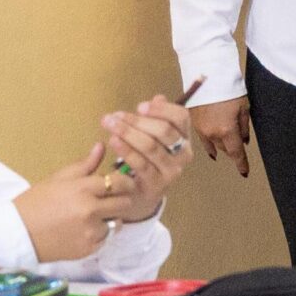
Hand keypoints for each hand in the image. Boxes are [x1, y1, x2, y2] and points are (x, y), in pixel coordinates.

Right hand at [13, 143, 137, 262]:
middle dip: (120, 200)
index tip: (123, 184)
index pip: (119, 182)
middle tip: (110, 201)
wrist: (15, 235)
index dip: (125, 182)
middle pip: (125, 203)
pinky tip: (80, 231)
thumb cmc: (34, 204)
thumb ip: (84, 165)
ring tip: (89, 217)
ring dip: (108, 219)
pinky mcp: (88, 248)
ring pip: (116, 222)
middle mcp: (90, 210)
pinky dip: (97, 235)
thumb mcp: (57, 179)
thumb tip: (101, 146)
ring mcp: (90, 231)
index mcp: (82, 189)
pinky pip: (105, 239)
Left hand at [95, 95, 194, 222]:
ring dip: (127, 132)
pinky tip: (112, 141)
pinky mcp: (156, 185)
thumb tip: (158, 97)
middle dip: (137, 121)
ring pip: (151, 146)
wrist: (140, 197)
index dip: (161, 109)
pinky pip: (140, 163)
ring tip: (109, 124)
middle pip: (164, 131)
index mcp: (186, 138)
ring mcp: (172, 171)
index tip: (140, 106)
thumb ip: (157, 119)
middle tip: (115, 115)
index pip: (181, 117)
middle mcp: (184, 154)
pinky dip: (125, 150)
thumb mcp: (154, 139)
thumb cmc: (147, 162)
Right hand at [190, 97, 250, 178]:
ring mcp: (200, 129)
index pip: (236, 153)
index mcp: (226, 130)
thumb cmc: (229, 89)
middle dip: (231, 151)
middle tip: (238, 154)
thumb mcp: (243, 107)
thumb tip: (244, 141)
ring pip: (213, 145)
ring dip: (221, 147)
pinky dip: (210, 144)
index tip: (244, 173)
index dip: (241, 164)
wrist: (207, 76)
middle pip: (224, 149)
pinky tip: (213, 149)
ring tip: (227, 149)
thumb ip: (244, 127)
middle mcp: (212, 133)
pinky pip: (203, 139)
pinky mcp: (192, 123)